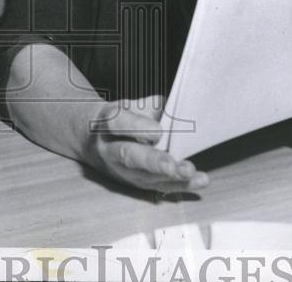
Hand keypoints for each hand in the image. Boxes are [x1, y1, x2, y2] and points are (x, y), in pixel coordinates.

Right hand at [86, 95, 208, 193]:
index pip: (118, 124)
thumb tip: (180, 108)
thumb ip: (152, 107)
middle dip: (152, 162)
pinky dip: (180, 185)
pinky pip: (157, 187)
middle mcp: (110, 149)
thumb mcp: (131, 104)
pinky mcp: (135, 184)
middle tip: (171, 166)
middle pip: (129, 156)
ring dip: (169, 177)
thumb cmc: (121, 117)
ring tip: (189, 172)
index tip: (158, 131)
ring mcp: (121, 170)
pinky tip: (198, 181)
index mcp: (107, 123)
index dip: (138, 128)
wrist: (93, 139)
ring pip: (144, 176)